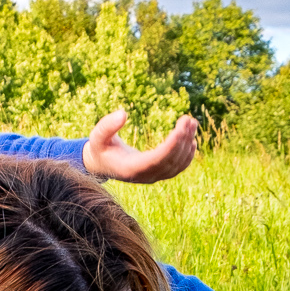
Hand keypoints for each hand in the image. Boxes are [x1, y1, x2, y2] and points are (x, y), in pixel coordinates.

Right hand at [83, 108, 198, 183]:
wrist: (102, 164)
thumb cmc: (100, 148)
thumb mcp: (97, 136)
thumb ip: (107, 126)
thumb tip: (123, 113)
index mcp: (130, 169)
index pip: (156, 159)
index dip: (171, 144)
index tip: (181, 127)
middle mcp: (144, 177)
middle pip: (170, 161)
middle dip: (182, 140)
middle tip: (189, 119)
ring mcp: (153, 178)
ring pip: (176, 165)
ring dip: (187, 144)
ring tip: (192, 123)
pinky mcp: (158, 175)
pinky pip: (177, 168)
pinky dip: (187, 155)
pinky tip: (192, 139)